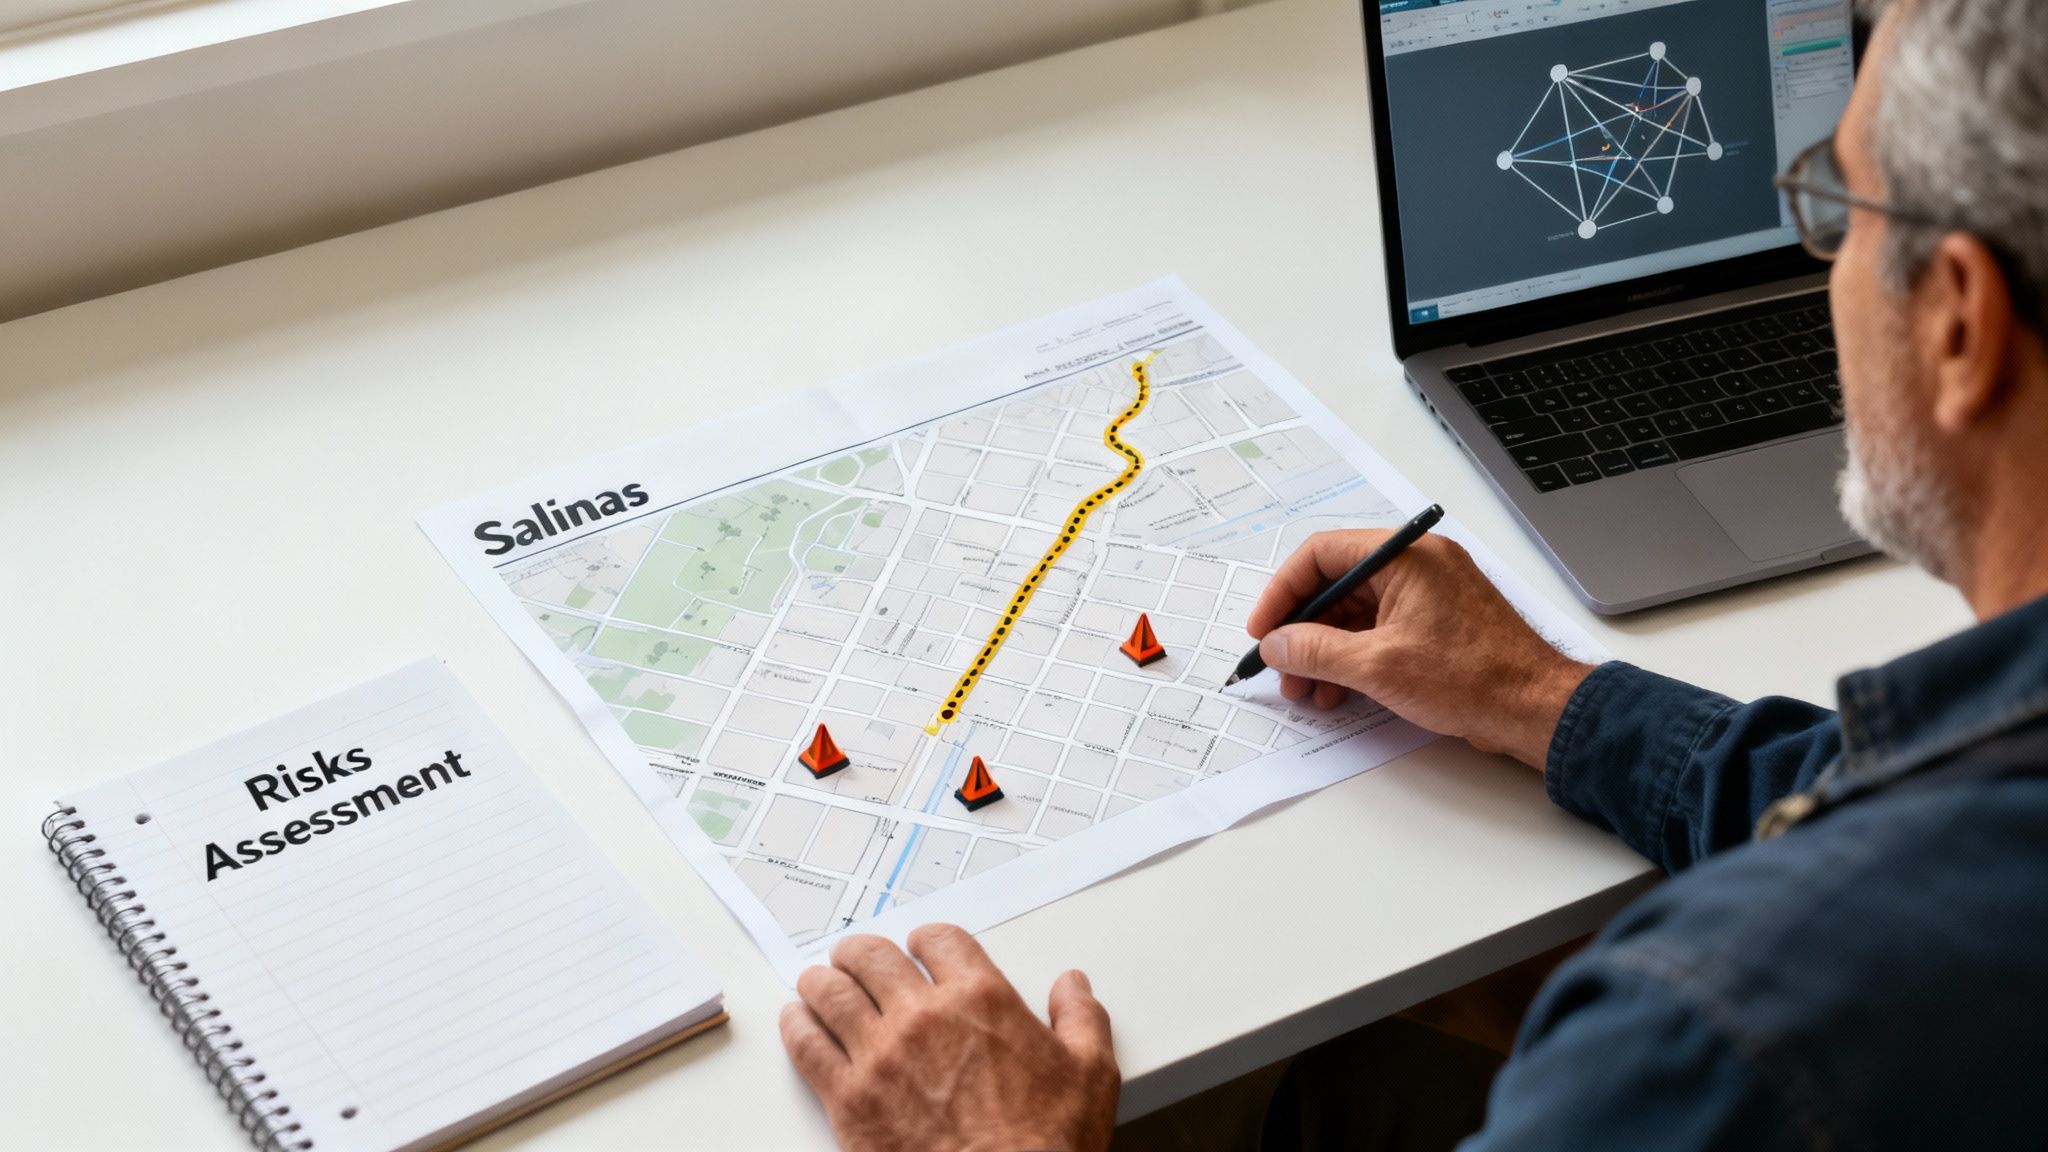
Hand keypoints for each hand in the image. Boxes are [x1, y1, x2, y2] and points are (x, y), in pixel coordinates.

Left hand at [780, 925, 1118, 1151]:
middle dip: (861, 952)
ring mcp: (880, 1055)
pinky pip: (808, 1046)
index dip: (927, 940)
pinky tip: (797, 1021)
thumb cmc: (1047, 1143)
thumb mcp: (1090, 1073)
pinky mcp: (848, 1098)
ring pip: (831, 993)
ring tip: (819, 982)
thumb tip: (1073, 985)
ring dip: (822, 981)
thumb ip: (1081, 1018)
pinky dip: (797, 1026)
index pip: (940, 940)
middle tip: (855, 957)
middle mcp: (924, 1016)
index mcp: (981, 999)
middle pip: (872, 956)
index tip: (920, 948)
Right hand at [1246, 530, 1594, 768]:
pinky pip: (1378, 632)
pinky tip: (1336, 694)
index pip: (1321, 554)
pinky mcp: (1435, 626)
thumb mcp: (1377, 665)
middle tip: (1281, 670)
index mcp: (1406, 556)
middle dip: (1302, 631)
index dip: (1283, 592)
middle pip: (1336, 586)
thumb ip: (1315, 651)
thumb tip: (1276, 645)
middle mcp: (1416, 566)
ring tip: (1306, 693)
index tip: (1263, 630)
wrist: (1534, 709)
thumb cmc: (1471, 677)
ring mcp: (1427, 596)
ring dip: (1323, 652)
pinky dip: (1352, 660)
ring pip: (1355, 614)